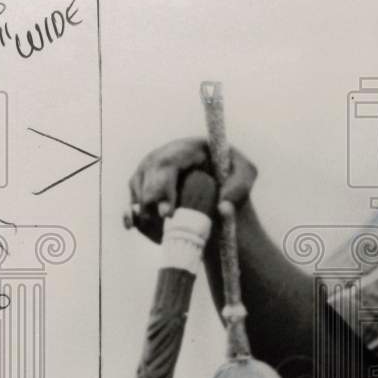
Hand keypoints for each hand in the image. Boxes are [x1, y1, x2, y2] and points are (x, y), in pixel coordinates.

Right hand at [123, 138, 257, 241]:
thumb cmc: (232, 179)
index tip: (168, 213)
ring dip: (144, 210)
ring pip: (138, 187)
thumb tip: (223, 207)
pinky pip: (132, 199)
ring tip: (160, 230)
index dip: (162, 187)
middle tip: (161, 224)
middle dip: (151, 201)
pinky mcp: (142, 186)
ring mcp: (150, 170)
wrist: (219, 195)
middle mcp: (163, 154)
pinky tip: (132, 225)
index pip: (167, 163)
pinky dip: (132, 215)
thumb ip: (239, 187)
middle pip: (147, 175)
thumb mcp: (245, 177)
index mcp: (187, 147)